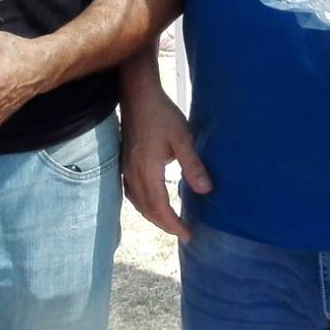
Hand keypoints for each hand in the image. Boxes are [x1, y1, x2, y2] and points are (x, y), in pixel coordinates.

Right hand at [120, 86, 209, 240]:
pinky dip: (143, 204)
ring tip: (169, 222)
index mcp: (147, 171)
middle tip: (182, 232)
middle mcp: (133, 174)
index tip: (188, 234)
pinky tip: (151, 202)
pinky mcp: (125, 162)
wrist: (138, 96)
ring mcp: (126, 169)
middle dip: (164, 225)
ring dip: (153, 216)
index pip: (160, 208)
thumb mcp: (182, 138)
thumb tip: (205, 191)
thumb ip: (193, 165)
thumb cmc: (161, 114)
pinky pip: (131, 193)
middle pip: (147, 210)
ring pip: (138, 203)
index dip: (174, 224)